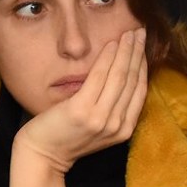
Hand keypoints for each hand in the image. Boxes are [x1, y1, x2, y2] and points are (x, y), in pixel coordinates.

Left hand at [13, 29, 148, 174]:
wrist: (43, 154)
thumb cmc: (68, 137)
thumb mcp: (98, 125)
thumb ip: (113, 107)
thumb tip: (123, 74)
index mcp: (124, 130)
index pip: (139, 90)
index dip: (143, 65)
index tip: (143, 46)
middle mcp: (117, 125)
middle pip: (132, 80)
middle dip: (138, 53)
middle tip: (140, 31)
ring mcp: (100, 118)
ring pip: (119, 76)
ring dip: (126, 50)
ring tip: (129, 33)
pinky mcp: (82, 110)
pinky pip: (99, 77)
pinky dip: (107, 58)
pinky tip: (111, 44)